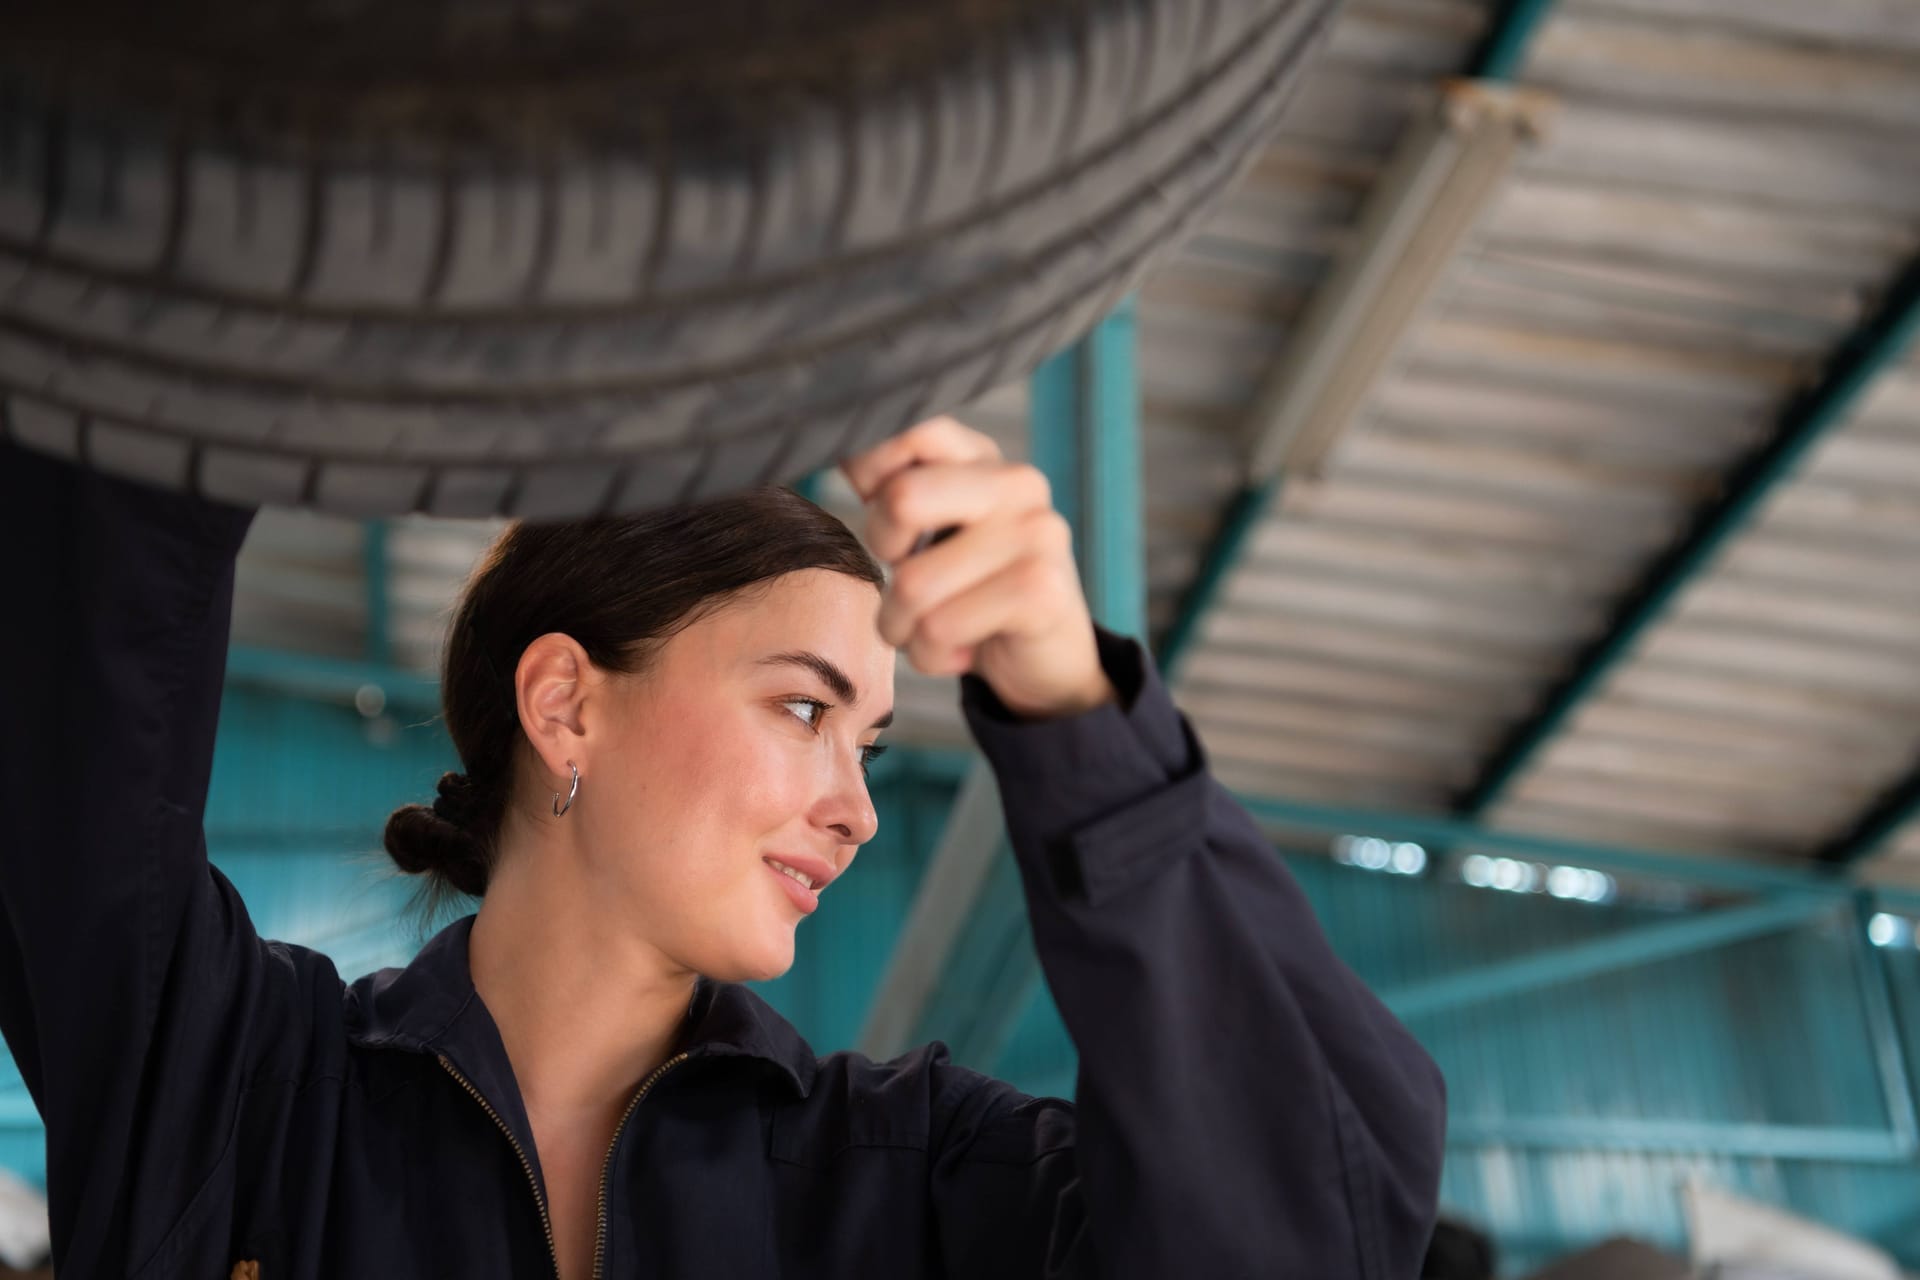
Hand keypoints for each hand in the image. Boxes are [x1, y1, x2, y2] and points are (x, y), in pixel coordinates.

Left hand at [837, 416, 1115, 720]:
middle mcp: (1017, 484)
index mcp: (984, 460)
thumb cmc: (973, 595)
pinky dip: (931, 655)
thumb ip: (893, 488)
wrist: (1046, 662)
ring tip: (929, 633)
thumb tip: (845, 451)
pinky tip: (958, 653)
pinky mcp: (1041, 591)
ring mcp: (1036, 534)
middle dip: (885, 554)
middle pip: (903, 499)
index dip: (872, 474)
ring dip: (902, 626)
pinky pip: (940, 628)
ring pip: (913, 584)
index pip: (912, 431)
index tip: (887, 521)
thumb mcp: (930, 533)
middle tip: (905, 583)